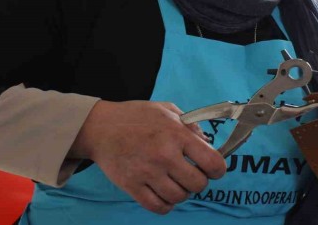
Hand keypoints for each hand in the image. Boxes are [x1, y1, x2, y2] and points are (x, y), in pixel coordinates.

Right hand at [69, 100, 226, 214]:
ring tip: (174, 181)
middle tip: (190, 174)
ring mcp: (148, 173)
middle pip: (198, 184)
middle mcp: (164, 155)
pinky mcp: (133, 186)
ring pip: (179, 197)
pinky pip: (159, 207)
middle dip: (198, 181)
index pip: (212, 162)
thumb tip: (207, 143)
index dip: (218, 169)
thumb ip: (189, 125)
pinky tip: (163, 193)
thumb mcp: (166, 109)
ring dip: (181, 192)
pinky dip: (165, 204)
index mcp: (176, 134)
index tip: (212, 169)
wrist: (100, 127)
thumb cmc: (134, 116)